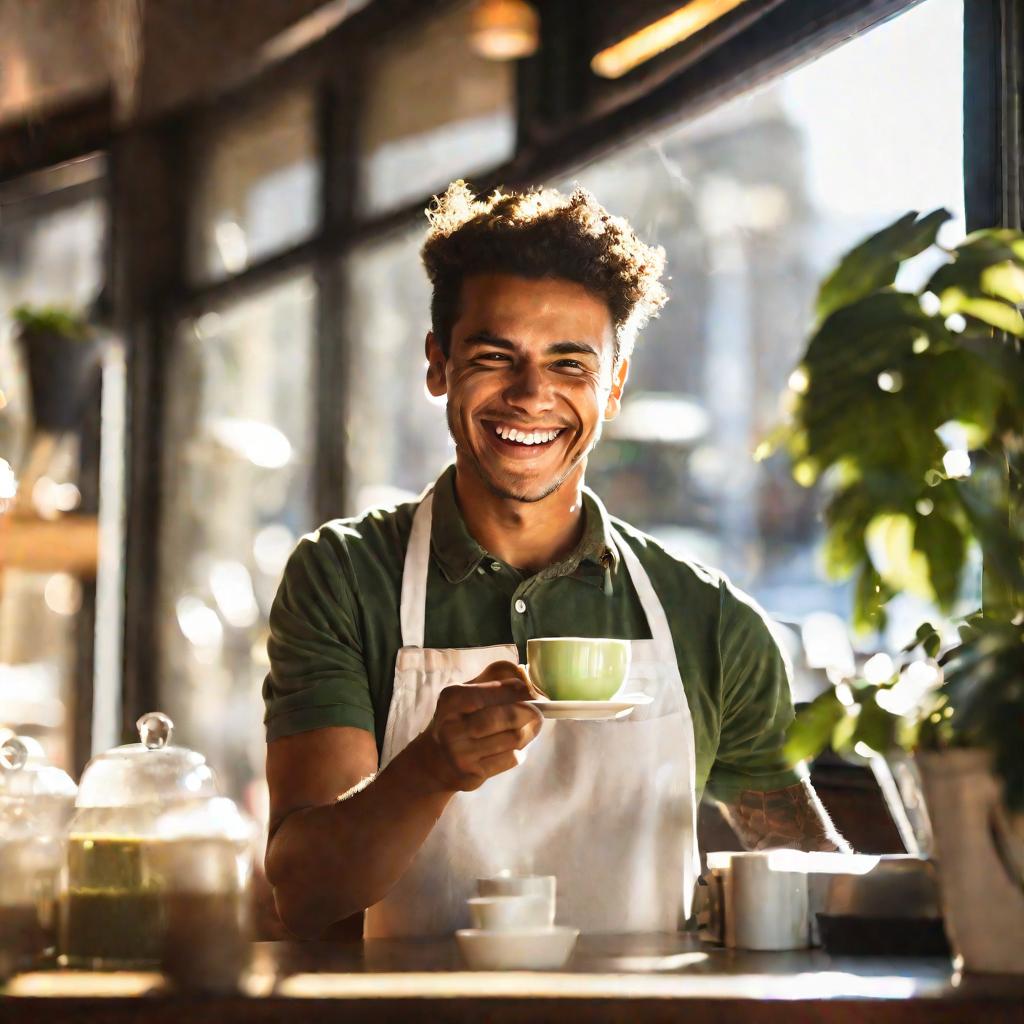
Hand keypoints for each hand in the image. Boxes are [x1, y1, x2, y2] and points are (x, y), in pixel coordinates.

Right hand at [415, 661, 542, 791]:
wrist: (434, 760)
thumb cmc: (459, 718)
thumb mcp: (467, 690)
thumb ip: (495, 677)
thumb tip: (526, 676)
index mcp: (451, 700)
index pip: (491, 691)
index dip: (516, 690)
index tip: (530, 691)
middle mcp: (452, 727)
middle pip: (506, 717)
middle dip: (529, 712)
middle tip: (539, 711)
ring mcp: (460, 754)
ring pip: (512, 739)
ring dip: (529, 731)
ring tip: (532, 726)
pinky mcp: (472, 775)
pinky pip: (510, 759)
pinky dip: (520, 751)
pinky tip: (515, 746)